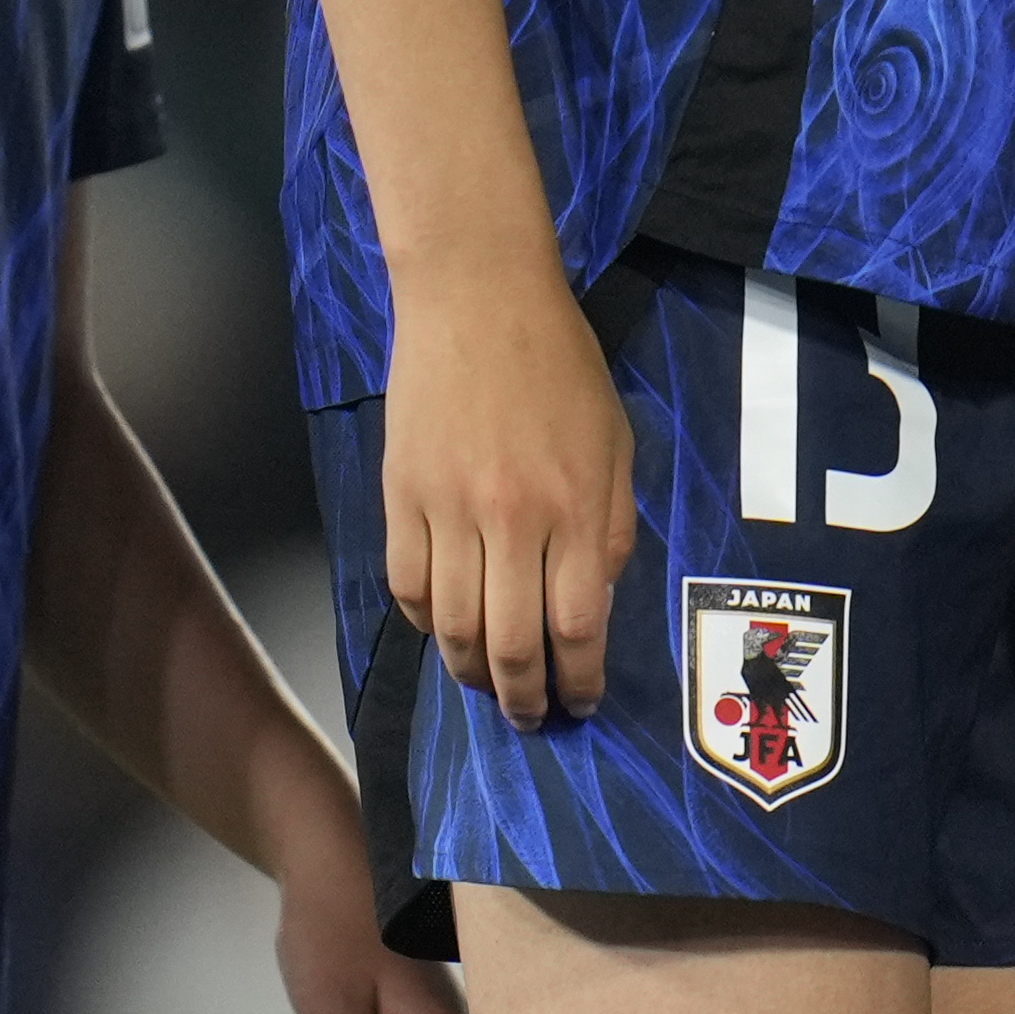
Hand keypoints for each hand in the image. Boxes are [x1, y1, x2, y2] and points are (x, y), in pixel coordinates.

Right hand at [384, 262, 639, 726]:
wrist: (477, 297)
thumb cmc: (559, 364)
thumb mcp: (615, 441)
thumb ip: (611, 525)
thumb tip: (595, 602)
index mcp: (574, 506)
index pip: (577, 627)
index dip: (579, 681)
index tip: (582, 703)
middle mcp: (511, 519)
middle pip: (510, 644)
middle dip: (524, 699)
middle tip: (531, 716)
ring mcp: (448, 510)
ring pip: (450, 629)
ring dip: (470, 673)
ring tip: (487, 684)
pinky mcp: (399, 496)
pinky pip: (405, 587)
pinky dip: (421, 623)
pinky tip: (441, 629)